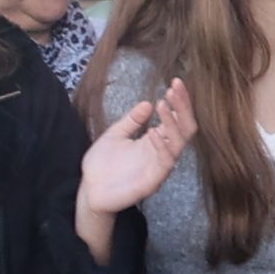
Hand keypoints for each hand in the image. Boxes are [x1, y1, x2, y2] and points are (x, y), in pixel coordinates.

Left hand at [75, 76, 192, 246]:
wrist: (89, 191)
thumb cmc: (102, 165)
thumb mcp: (115, 135)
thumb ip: (132, 120)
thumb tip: (147, 102)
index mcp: (155, 141)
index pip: (176, 118)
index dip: (178, 101)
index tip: (175, 82)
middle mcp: (162, 152)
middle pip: (184, 127)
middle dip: (183, 106)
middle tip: (176, 87)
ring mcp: (160, 166)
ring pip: (179, 143)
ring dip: (173, 122)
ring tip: (164, 104)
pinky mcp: (153, 180)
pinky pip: (165, 161)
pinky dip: (163, 145)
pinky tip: (155, 131)